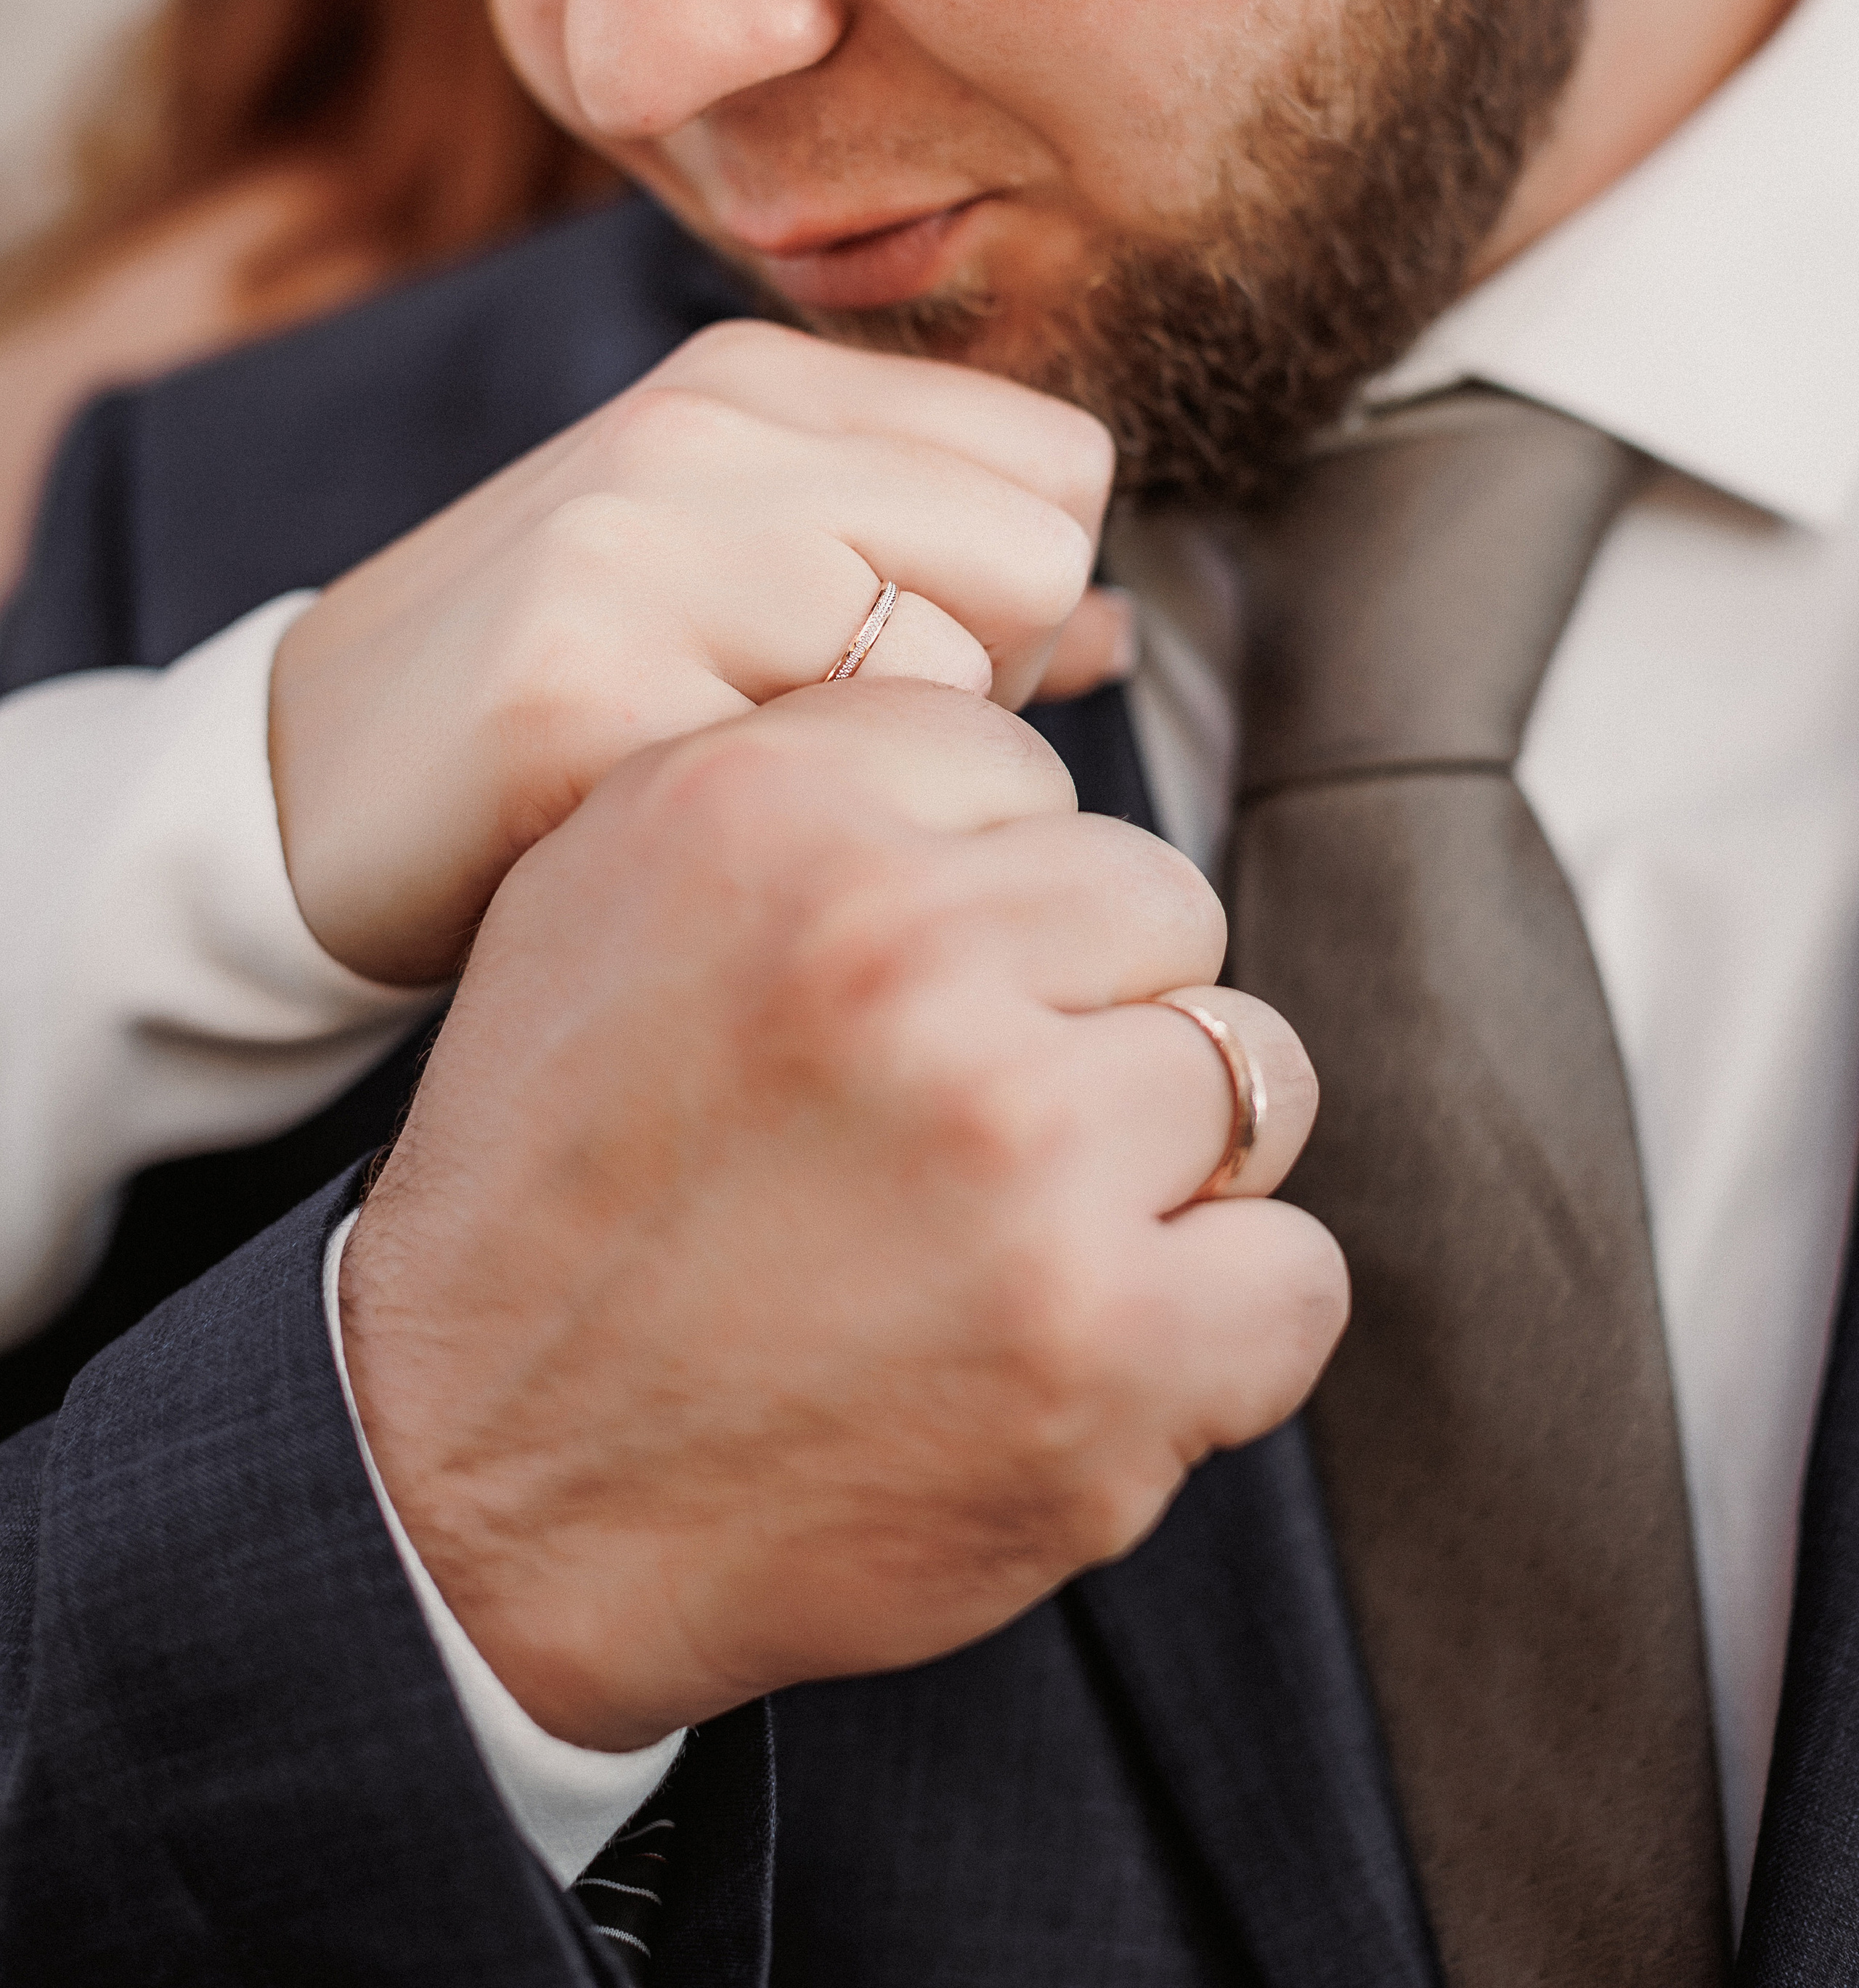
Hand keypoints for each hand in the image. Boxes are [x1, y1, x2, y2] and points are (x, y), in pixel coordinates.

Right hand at [271, 319, 1130, 983]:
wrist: (298, 797)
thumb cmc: (573, 700)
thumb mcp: (747, 586)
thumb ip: (939, 580)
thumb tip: (1120, 625)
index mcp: (754, 380)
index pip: (1061, 463)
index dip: (1012, 598)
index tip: (885, 664)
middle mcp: (696, 428)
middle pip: (1036, 552)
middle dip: (974, 682)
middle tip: (822, 741)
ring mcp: (627, 545)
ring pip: (949, 668)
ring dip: (886, 774)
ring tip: (746, 787)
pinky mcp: (573, 689)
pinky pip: (826, 785)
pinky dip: (785, 854)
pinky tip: (677, 847)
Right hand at [340, 680, 1345, 1748]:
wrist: (475, 1491)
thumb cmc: (558, 1188)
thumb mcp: (605, 893)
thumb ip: (814, 779)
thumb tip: (1028, 753)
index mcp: (767, 813)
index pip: (1033, 774)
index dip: (986, 896)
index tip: (906, 995)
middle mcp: (893, 952)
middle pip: (1163, 902)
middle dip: (1090, 1009)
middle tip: (966, 1126)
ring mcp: (1013, 1151)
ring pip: (1253, 1069)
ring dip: (1159, 1162)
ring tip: (1011, 1237)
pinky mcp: (1101, 1351)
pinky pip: (1296, 1273)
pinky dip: (1220, 1324)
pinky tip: (1084, 1349)